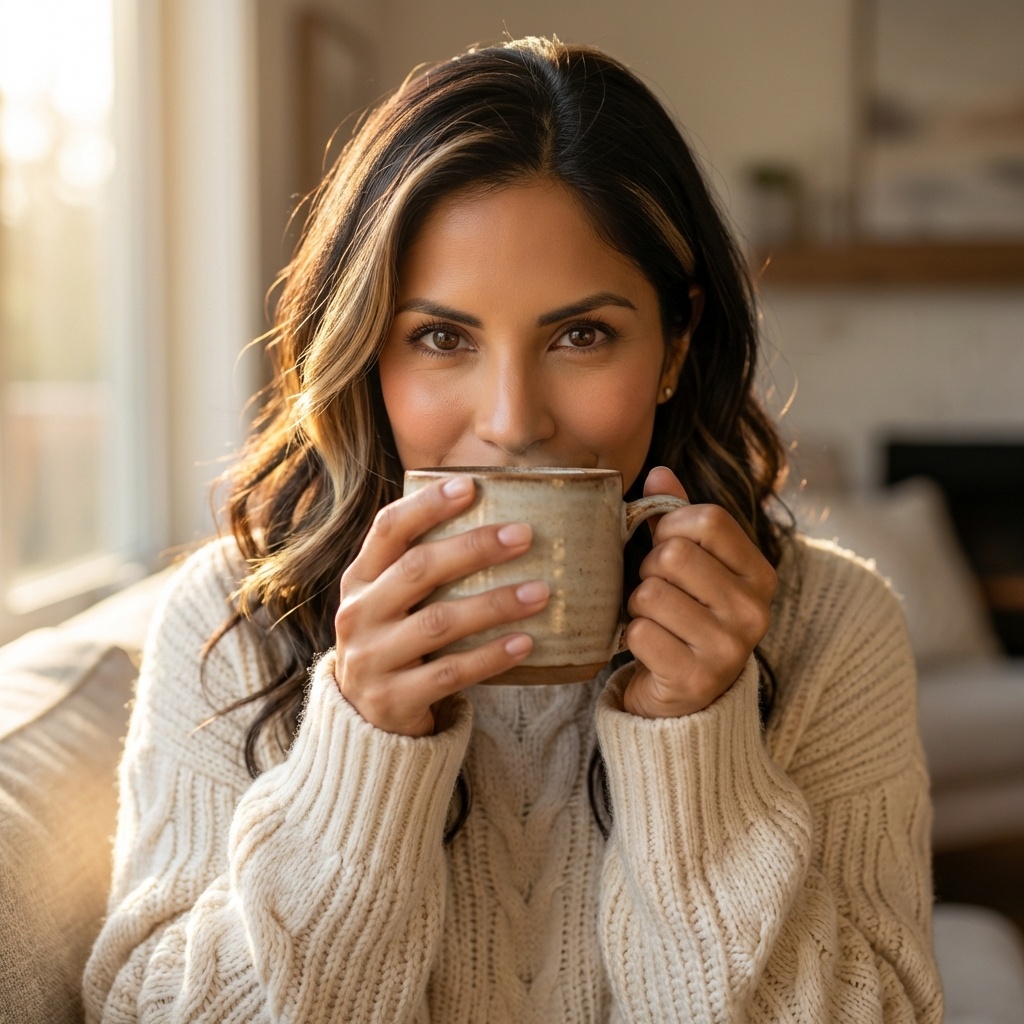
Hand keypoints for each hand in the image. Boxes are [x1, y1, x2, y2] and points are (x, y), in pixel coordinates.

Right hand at [334, 476, 549, 736]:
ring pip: (438, 622)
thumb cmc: (395, 644)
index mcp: (358, 580)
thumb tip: (498, 520)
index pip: (388, 529)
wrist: (364, 723)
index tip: (471, 485)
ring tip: (541, 592)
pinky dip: (491, 656)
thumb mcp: (390, 602)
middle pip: (418, 570)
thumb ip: (420, 567)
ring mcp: (372, 659)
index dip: (427, 505)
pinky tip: (525, 642)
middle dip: (474, 548)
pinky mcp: (393, 699)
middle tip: (523, 534)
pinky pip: (450, 673)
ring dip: (494, 604)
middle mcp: (358, 614)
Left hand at [622, 466, 776, 718]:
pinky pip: (639, 632)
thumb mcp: (691, 563)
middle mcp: (754, 611)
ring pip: (650, 593)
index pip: (708, 519)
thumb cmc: (685, 615)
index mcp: (760, 574)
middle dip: (649, 569)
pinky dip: (631, 637)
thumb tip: (658, 473)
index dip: (670, 526)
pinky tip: (650, 648)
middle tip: (656, 590)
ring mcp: (728, 649)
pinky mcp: (695, 679)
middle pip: (673, 555)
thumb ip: (678, 516)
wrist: (687, 698)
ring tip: (654, 619)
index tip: (664, 546)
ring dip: (637, 605)